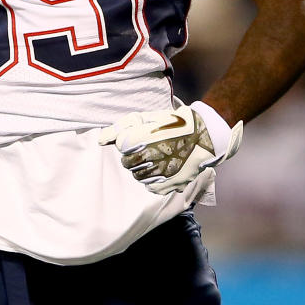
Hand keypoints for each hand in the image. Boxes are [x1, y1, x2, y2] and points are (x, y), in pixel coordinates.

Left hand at [98, 101, 242, 194]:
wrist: (203, 133)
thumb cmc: (173, 122)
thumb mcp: (145, 118)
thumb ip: (120, 128)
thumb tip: (101, 140)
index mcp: (138, 140)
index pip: (120, 147)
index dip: (128, 141)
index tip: (139, 137)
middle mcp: (148, 158)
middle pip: (127, 163)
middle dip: (133, 156)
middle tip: (147, 149)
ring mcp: (161, 172)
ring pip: (138, 176)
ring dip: (142, 169)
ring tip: (155, 159)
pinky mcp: (171, 183)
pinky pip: (152, 187)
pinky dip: (153, 180)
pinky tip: (161, 170)